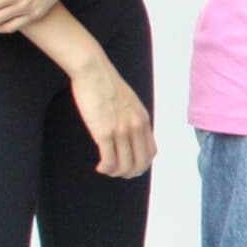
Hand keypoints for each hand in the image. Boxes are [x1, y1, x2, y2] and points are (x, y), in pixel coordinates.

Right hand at [69, 59, 154, 178]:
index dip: (142, 164)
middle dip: (131, 173)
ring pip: (125, 164)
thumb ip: (132, 117)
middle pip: (141, 162)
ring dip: (116, 172)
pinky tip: (100, 167)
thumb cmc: (107, 84)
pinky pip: (109, 160)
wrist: (94, 72)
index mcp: (143, 120)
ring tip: (107, 170)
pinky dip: (106, 168)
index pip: (151, 151)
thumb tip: (129, 131)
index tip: (132, 166)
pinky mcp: (104, 133)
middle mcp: (136, 127)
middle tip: (119, 174)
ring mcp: (121, 131)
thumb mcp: (130, 102)